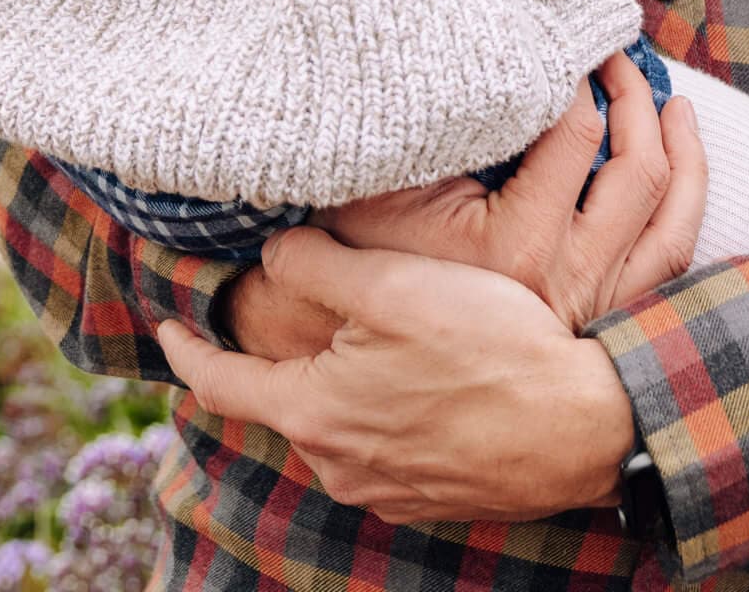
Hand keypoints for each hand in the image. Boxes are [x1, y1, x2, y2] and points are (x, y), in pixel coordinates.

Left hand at [158, 234, 636, 522]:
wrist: (582, 427)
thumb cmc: (489, 347)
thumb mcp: (393, 283)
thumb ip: (318, 262)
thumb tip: (272, 252)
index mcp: (315, 413)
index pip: (220, 382)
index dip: (186, 347)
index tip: (165, 322)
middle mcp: (339, 465)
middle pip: (288, 397)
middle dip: (285, 352)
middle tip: (304, 300)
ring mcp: (387, 490)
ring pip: (339, 420)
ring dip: (341, 379)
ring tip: (375, 332)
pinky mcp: (430, 496)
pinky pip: (384, 444)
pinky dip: (384, 406)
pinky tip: (424, 373)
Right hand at [315, 54, 706, 327]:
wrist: (366, 361)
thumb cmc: (369, 260)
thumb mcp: (388, 188)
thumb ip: (440, 130)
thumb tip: (492, 61)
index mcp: (516, 246)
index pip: (574, 133)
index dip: (575, 76)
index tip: (562, 45)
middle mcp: (567, 282)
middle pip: (638, 171)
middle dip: (635, 98)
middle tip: (615, 57)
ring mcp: (593, 308)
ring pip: (671, 224)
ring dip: (683, 155)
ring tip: (674, 106)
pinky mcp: (602, 324)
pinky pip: (669, 267)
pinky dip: (684, 213)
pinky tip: (683, 176)